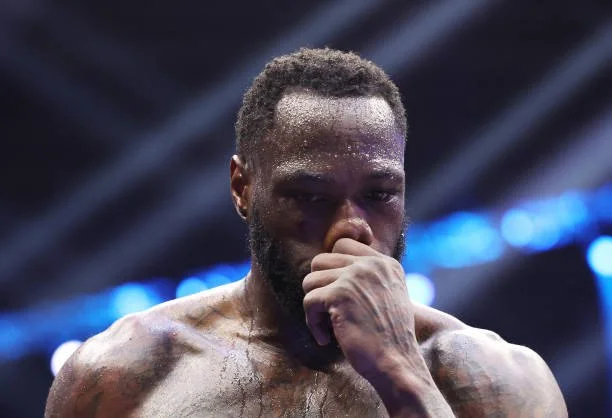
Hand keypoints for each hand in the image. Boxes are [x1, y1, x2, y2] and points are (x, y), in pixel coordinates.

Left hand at [302, 237, 417, 380]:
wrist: (397, 363)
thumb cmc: (388, 338)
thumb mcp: (387, 296)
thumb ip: (366, 278)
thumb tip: (327, 268)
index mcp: (385, 263)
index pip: (342, 244)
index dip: (332, 270)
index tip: (336, 295)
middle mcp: (371, 264)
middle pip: (320, 260)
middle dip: (319, 288)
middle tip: (328, 311)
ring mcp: (355, 277)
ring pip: (310, 280)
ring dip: (314, 307)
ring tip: (328, 326)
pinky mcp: (339, 294)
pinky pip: (308, 301)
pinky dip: (313, 324)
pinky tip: (326, 339)